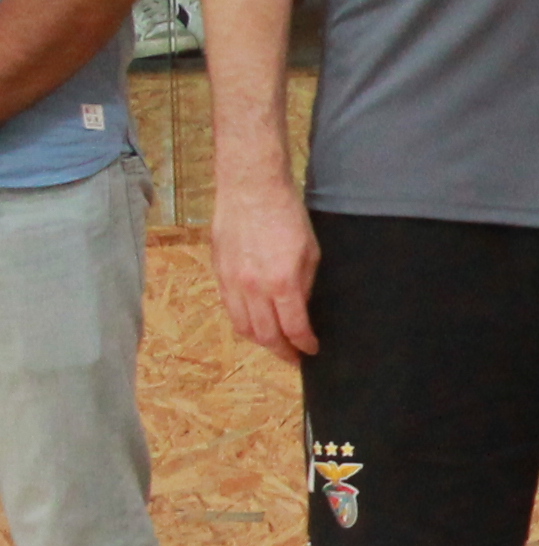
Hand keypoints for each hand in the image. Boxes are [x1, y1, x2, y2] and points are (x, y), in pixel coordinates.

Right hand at [213, 180, 320, 359]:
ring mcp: (232, 282)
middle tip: (294, 357)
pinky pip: (229, 309)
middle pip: (265, 335)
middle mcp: (253, 287)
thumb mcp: (311, 251)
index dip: (304, 345)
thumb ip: (305, 285)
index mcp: (282, 282)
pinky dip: (242, 323)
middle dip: (282, 351)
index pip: (293, 328)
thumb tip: (301, 309)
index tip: (312, 350)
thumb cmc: (286, 215)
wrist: (251, 189)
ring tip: (275, 345)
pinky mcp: (218, 273)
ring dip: (260, 341)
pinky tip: (254, 324)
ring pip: (243, 326)